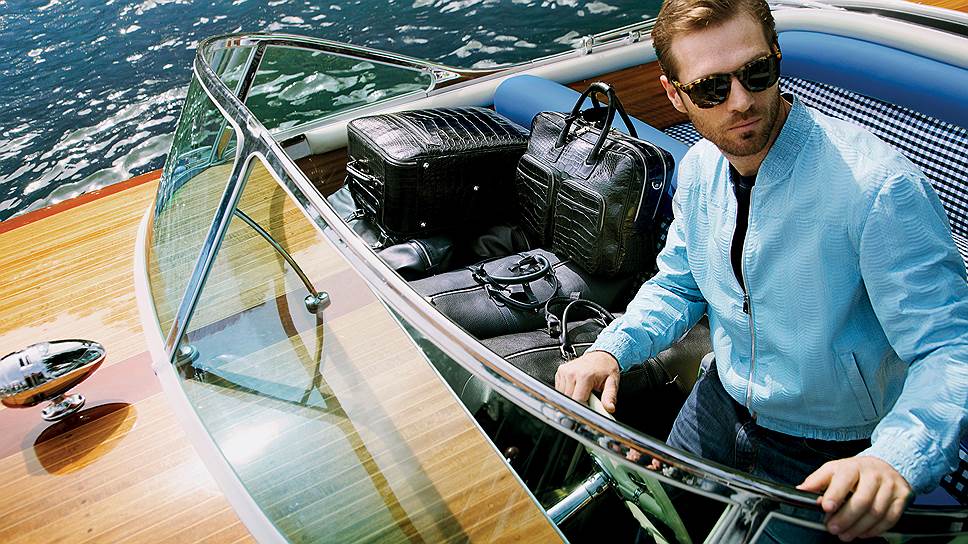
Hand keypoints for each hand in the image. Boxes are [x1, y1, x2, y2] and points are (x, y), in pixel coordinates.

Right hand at [554, 350, 619, 411]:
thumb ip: (610, 396)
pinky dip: (567, 392)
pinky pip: (560, 389)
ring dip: (572, 398)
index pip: (577, 400)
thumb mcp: (612, 382)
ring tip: (583, 392)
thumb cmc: (606, 368)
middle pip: (569, 399)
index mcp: (584, 375)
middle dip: (578, 403)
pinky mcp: (560, 372)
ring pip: (563, 396)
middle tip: (589, 399)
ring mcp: (564, 372)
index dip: (583, 409)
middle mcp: (571, 373)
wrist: (600, 355)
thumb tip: (609, 407)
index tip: (589, 410)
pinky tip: (576, 388)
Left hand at [797, 456, 911, 540]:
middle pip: (861, 500)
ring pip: (876, 512)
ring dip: (859, 528)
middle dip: (845, 518)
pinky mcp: (902, 497)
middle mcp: (874, 474)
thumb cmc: (855, 471)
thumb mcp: (834, 470)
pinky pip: (890, 518)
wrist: (886, 464)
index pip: (844, 479)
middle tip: (833, 529)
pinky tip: (863, 533)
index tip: (826, 507)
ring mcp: (890, 485)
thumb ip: (817, 480)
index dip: (835, 494)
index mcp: (853, 466)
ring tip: (845, 535)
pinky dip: (875, 530)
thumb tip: (801, 490)